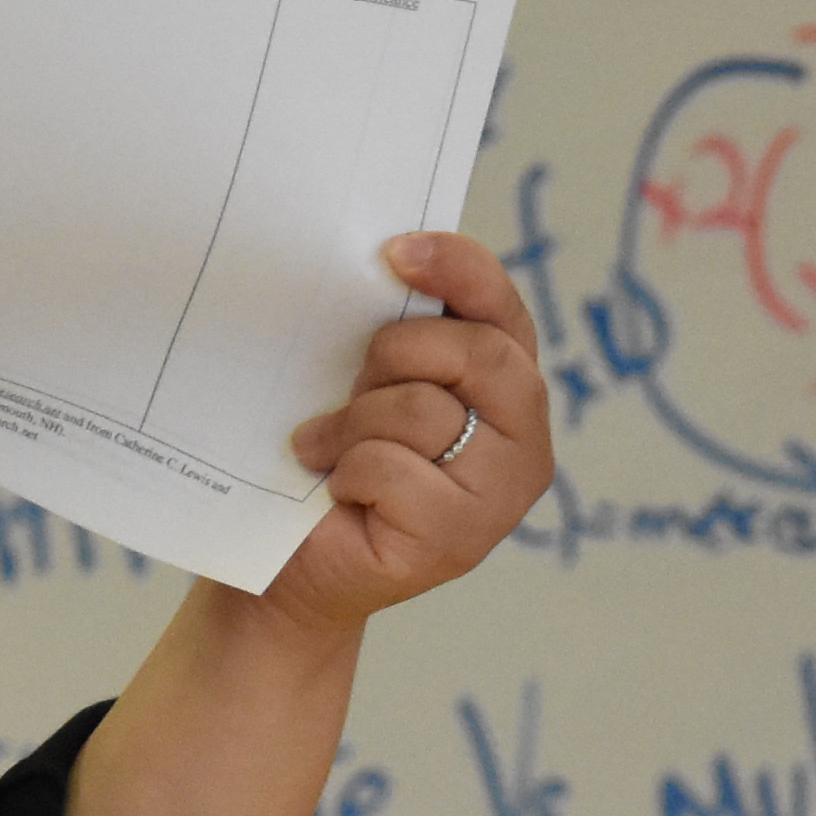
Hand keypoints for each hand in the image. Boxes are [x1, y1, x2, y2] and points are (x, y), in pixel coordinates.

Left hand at [263, 230, 553, 636]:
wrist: (289, 563)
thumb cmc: (330, 461)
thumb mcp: (368, 382)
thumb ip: (400, 334)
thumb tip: (385, 259)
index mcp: (511, 389)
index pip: (502, 309)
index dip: (459, 269)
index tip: (394, 251)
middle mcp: (526, 443)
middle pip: (476, 354)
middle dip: (397, 352)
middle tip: (351, 381)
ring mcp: (500, 498)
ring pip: (425, 412)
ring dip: (355, 422)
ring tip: (326, 446)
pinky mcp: (459, 541)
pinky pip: (393, 468)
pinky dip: (348, 472)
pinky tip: (337, 491)